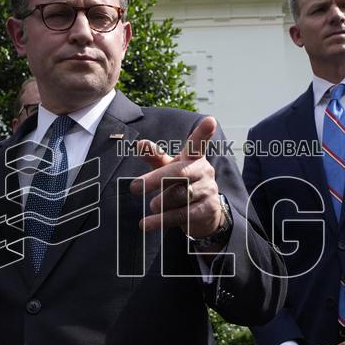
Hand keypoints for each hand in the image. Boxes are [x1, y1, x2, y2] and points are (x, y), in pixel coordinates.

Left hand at [130, 116, 225, 239]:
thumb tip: (140, 144)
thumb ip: (156, 158)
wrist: (205, 214)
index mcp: (194, 158)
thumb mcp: (169, 169)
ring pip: (180, 195)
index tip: (210, 120)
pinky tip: (147, 224)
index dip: (204, 132)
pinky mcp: (208, 209)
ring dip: (161, 202)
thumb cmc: (182, 184)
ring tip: (151, 206)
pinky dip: (162, 220)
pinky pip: (182, 214)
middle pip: (179, 172)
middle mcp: (204, 171)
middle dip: (156, 180)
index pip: (198, 143)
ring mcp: (208, 190)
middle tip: (134, 187)